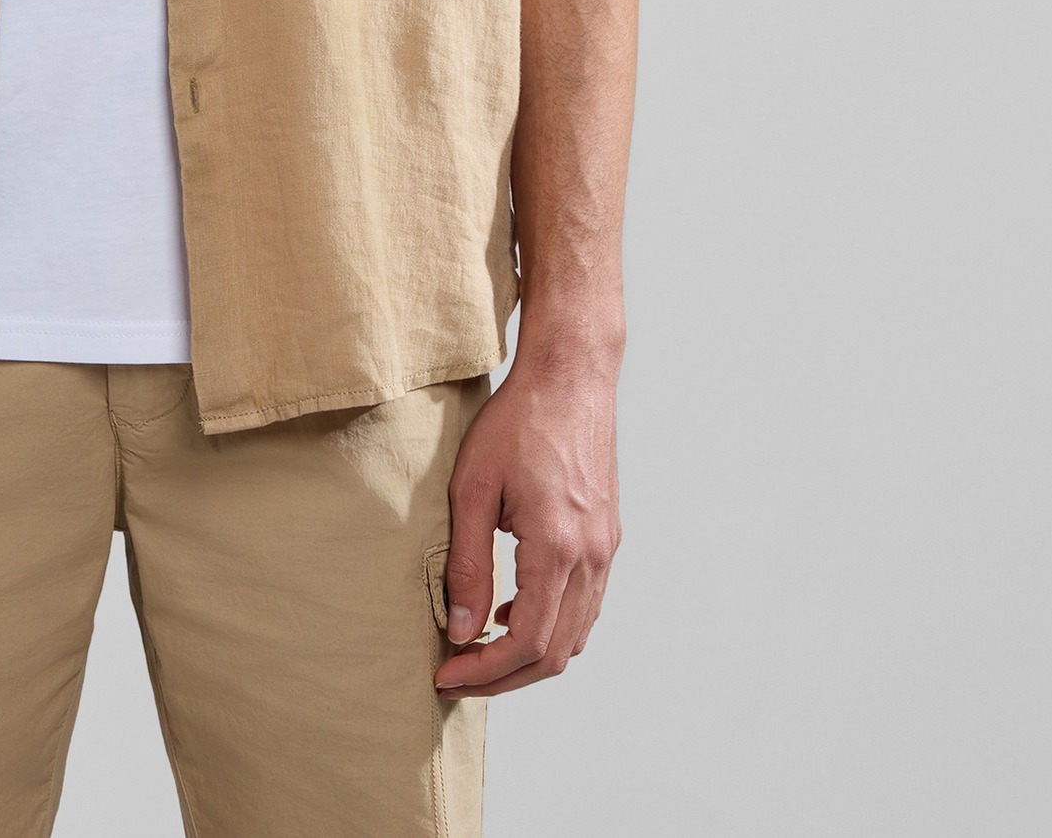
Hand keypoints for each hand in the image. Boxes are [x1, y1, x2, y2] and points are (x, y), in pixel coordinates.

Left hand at [432, 331, 621, 696]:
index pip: (527, 642)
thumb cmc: (517, 421)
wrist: (570, 376)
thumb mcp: (472, 487)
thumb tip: (461, 630)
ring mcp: (605, 549)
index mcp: (558, 548)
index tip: (445, 675)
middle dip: (503, 676)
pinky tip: (513, 610)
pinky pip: (585, 606)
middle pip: (555, 652)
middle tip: (457, 674)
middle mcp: (591, 557)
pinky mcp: (606, 538)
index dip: (485, 671)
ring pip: (575, 636)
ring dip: (529, 656)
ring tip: (479, 649)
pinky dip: (552, 626)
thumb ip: (467, 563)